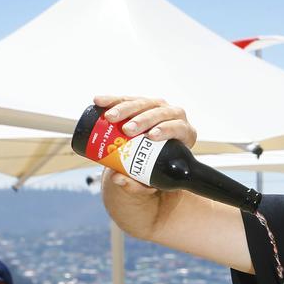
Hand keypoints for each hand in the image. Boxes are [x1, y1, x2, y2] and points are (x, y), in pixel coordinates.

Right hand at [94, 95, 197, 239]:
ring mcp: (158, 106)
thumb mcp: (151, 180)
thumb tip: (117, 179)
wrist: (150, 160)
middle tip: (127, 130)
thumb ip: (136, 185)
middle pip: (160, 112)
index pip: (178, 128)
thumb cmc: (157, 171)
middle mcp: (173, 116)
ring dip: (125, 108)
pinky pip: (127, 99)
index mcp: (184, 133)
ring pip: (142, 103)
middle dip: (142, 120)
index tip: (151, 137)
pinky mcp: (141, 103)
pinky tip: (99, 102)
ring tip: (110, 118)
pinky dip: (112, 100)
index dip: (167, 129)